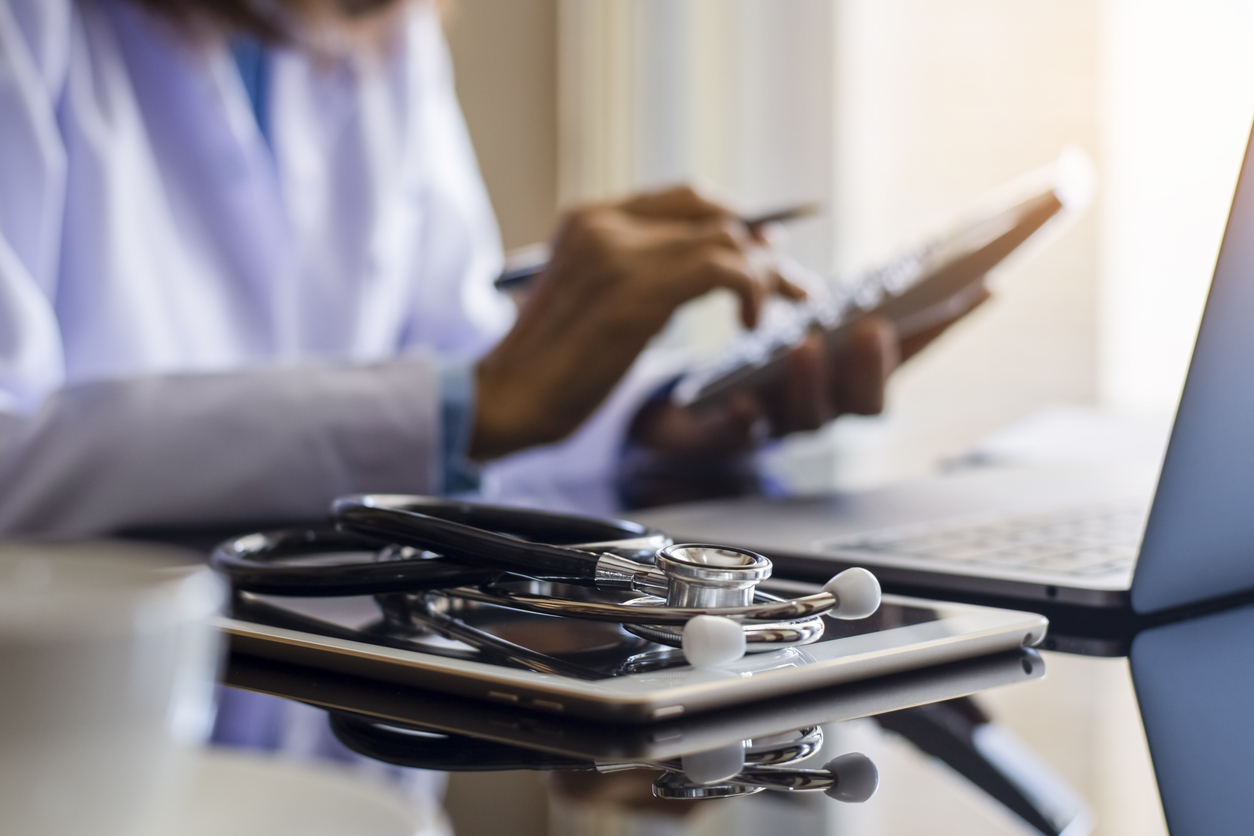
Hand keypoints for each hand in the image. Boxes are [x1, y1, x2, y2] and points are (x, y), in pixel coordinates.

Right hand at [470, 185, 804, 459]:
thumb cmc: (549, 366)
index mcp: (588, 219)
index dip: (736, 220)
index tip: (767, 250)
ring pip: (727, 239)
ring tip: (777, 311)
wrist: (505, 399)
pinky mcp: (638, 290)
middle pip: (714, 214)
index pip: (685, 198)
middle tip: (794, 287)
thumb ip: (638, 272)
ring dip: (766, 275)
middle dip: (764, 248)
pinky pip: (724, 270)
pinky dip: (750, 292)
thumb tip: (709, 261)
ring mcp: (620, 252)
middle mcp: (604, 223)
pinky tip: (746, 325)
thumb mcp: (591, 299)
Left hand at [630, 288, 990, 454]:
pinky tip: (740, 397)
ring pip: (811, 418)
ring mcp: (784, 424)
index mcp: (851, 372)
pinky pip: (744, 434)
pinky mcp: (733, 435)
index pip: (910, 351)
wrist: (685, 406)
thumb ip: (834, 290)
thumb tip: (874, 240)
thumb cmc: (755, 356)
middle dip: (874, 366)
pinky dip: (745, 418)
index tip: (982, 287)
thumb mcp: (797, 313)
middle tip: (873, 329)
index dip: (947, 326)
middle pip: (868, 401)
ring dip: (812, 381)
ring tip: (803, 346)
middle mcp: (828, 404)